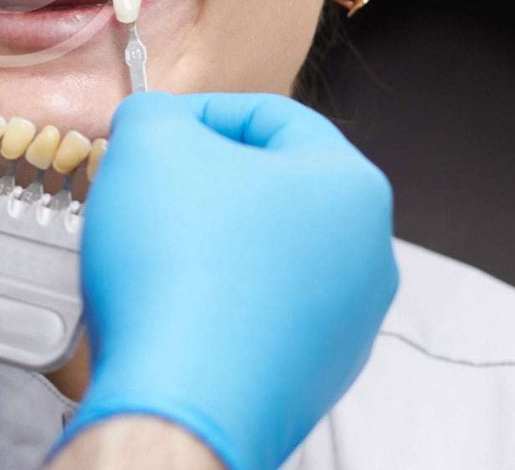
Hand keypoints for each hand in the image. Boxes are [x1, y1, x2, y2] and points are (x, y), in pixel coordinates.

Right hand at [64, 92, 398, 469]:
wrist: (178, 404)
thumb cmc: (178, 272)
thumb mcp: (148, 141)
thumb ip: (155, 111)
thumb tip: (155, 123)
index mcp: (352, 185)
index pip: (271, 115)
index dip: (198, 114)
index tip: (153, 132)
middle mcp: (367, 255)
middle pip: (273, 187)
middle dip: (203, 182)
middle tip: (147, 189)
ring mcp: (347, 323)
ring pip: (266, 253)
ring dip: (208, 242)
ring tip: (151, 252)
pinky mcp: (312, 376)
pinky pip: (258, 314)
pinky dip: (214, 301)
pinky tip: (170, 307)